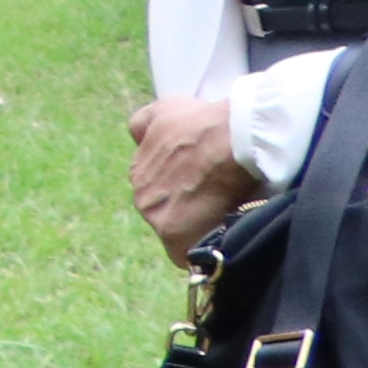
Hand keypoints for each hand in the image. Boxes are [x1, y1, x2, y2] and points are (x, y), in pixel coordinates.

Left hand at [131, 96, 256, 253]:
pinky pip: (189, 256)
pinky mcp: (175, 240)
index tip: (209, 187)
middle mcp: (142, 198)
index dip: (188, 192)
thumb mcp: (166, 111)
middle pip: (171, 215)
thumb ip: (144, 124)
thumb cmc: (204, 123)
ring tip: (228, 217)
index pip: (162, 192)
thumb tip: (137, 138)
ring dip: (202, 230)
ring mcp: (156, 220)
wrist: (230, 140)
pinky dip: (207, 251)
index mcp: (139, 173)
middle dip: (194, 212)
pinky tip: (225, 236)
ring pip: (182, 235)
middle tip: (222, 202)